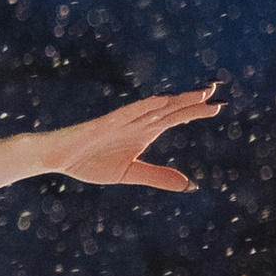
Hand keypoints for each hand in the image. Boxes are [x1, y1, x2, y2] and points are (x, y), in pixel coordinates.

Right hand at [44, 86, 219, 191]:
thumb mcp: (130, 173)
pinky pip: (126, 114)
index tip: (219, 106)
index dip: (196, 113)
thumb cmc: (90, 162)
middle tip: (216, 91)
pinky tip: (160, 101)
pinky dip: (144, 107)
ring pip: (154, 108)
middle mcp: (136, 123)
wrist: (57, 157)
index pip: (175, 119)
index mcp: (144, 132)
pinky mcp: (104, 124)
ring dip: (175, 100)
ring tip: (198, 94)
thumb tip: (189, 184)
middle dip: (193, 101)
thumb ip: (158, 176)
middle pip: (170, 109)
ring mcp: (121, 122)